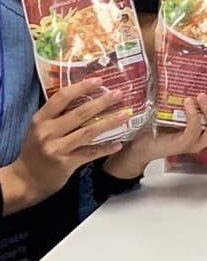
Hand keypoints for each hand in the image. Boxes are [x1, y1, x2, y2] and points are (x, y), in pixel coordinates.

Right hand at [2, 79, 130, 209]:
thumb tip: (87, 95)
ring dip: (110, 122)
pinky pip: (90, 153)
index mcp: (41, 120)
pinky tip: (118, 144)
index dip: (81, 87)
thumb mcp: (40, 128)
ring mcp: (57, 149)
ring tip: (126, 114)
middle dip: (103, 102)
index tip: (99, 80)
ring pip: (89, 132)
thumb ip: (58, 114)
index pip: (61, 98)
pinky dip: (105, 148)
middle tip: (120, 93)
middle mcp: (48, 133)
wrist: (25, 180)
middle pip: (80, 113)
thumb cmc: (36, 149)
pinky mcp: (66, 164)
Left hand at [105, 81, 206, 180]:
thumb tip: (195, 52)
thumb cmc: (162, 118)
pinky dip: (194, 115)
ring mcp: (198, 141)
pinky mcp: (183, 145)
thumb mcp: (182, 98)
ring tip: (202, 95)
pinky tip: (188, 102)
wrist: (141, 141)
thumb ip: (191, 83)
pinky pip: (194, 131)